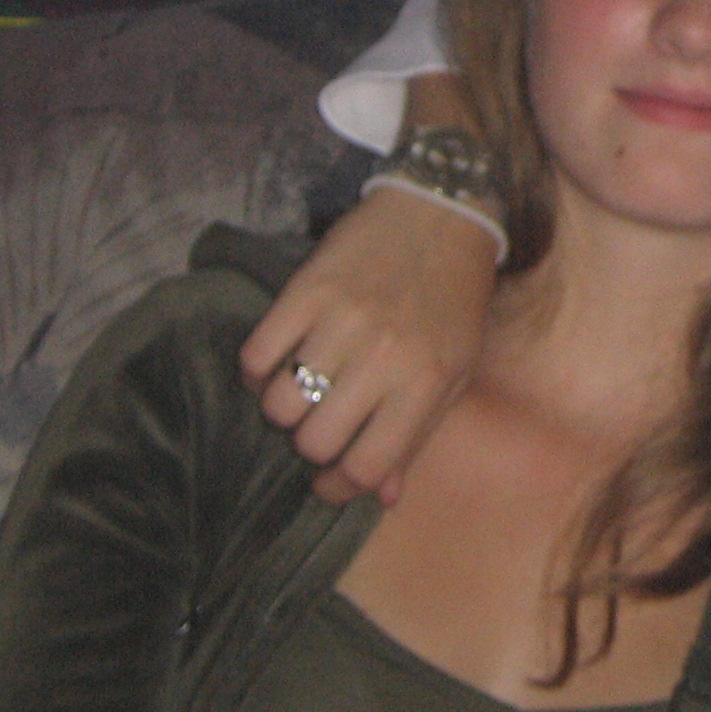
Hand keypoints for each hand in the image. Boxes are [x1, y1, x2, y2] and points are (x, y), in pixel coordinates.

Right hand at [241, 181, 496, 502]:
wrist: (442, 214)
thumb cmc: (453, 301)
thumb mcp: (453, 370)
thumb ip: (417, 434)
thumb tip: (383, 496)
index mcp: (427, 383)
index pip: (368, 467)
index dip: (341, 486)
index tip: (330, 481)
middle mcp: (385, 356)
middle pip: (314, 441)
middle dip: (311, 444)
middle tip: (322, 422)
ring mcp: (343, 321)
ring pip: (280, 404)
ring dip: (283, 407)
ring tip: (302, 389)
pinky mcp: (306, 289)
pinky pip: (256, 355)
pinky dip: (259, 369)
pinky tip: (281, 359)